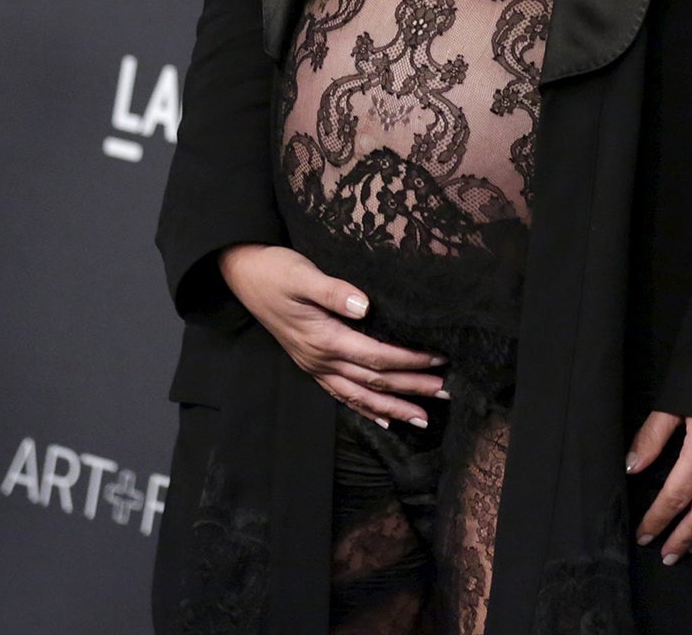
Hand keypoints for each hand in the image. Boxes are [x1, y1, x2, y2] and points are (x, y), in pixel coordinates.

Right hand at [217, 242, 447, 428]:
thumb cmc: (276, 271)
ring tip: (422, 419)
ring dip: (392, 408)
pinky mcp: (311, 364)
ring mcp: (315, 365)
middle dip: (410, 389)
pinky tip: (383, 420)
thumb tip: (366, 305)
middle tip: (446, 392)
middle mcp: (320, 359)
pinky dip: (364, 409)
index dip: (408, 360)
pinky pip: (341, 395)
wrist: (245, 275)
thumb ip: (335, 291)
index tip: (437, 360)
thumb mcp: (304, 274)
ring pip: (360, 395)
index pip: (376, 355)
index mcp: (323, 338)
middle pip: (373, 380)